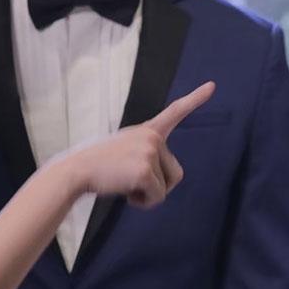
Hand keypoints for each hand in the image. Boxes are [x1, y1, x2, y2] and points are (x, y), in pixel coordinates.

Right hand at [71, 82, 214, 207]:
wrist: (76, 171)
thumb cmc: (98, 166)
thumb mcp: (124, 150)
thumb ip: (144, 155)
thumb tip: (152, 178)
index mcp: (146, 130)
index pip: (175, 112)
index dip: (195, 99)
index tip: (212, 86)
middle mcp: (151, 137)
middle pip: (175, 173)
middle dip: (157, 185)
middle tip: (130, 181)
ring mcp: (149, 152)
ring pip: (166, 187)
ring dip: (148, 194)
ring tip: (125, 184)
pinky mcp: (144, 171)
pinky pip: (156, 197)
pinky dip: (143, 202)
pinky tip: (125, 192)